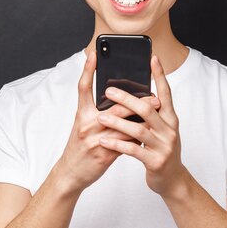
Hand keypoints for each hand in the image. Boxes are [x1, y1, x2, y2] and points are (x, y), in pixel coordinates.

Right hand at [54, 51, 160, 194]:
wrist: (71, 173)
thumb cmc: (80, 146)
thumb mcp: (84, 125)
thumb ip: (99, 112)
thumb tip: (122, 98)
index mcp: (81, 114)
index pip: (83, 87)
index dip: (87, 70)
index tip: (94, 54)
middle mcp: (87, 125)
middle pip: (113, 107)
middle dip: (134, 101)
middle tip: (151, 95)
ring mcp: (96, 140)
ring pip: (124, 125)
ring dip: (142, 117)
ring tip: (155, 109)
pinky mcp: (105, 155)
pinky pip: (126, 142)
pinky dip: (139, 135)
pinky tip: (149, 131)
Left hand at [97, 55, 186, 197]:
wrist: (173, 180)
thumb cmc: (162, 150)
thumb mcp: (161, 129)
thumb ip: (151, 114)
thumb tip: (135, 95)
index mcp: (171, 118)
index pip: (166, 92)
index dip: (160, 75)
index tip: (152, 58)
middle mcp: (170, 129)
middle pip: (147, 108)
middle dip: (127, 98)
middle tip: (109, 90)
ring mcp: (164, 146)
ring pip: (138, 129)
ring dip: (117, 122)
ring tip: (100, 118)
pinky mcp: (155, 161)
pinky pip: (133, 150)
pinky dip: (118, 144)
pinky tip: (104, 141)